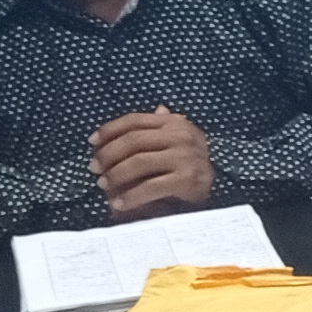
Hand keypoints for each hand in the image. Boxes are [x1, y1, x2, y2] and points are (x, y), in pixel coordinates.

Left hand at [90, 107, 218, 217]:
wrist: (219, 192)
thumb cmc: (191, 166)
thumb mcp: (180, 142)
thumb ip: (165, 127)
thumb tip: (159, 108)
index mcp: (175, 123)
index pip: (135, 120)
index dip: (109, 130)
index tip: (92, 143)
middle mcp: (181, 136)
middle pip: (133, 141)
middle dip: (108, 155)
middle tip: (93, 169)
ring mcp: (186, 157)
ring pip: (139, 162)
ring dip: (116, 175)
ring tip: (103, 185)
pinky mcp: (188, 179)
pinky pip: (151, 186)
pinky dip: (131, 196)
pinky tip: (118, 203)